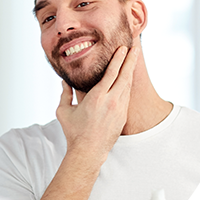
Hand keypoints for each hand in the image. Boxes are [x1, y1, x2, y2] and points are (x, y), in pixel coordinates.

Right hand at [56, 46, 138, 162]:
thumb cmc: (74, 132)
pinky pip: (127, 96)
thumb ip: (65, 94)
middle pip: (124, 76)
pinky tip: (127, 79)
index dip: (118, 59)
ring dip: (130, 71)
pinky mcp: (122, 116)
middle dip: (130, 60)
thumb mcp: (64, 111)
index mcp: (97, 97)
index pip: (111, 73)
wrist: (88, 152)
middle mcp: (111, 102)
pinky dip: (127, 85)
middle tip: (135, 48)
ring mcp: (119, 109)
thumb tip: (64, 81)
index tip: (123, 49)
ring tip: (133, 60)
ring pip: (127, 86)